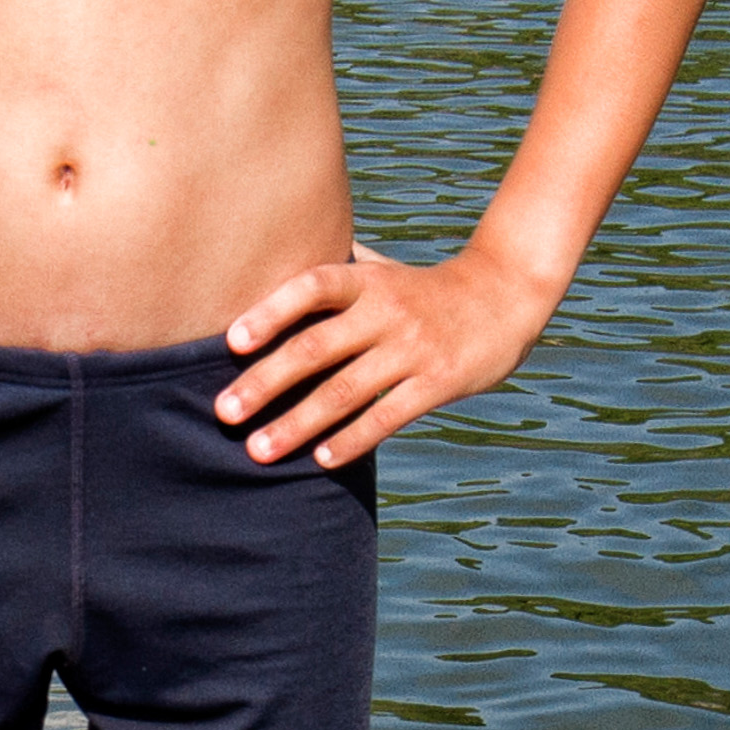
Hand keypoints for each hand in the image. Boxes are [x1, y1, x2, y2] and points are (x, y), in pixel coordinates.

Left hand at [215, 240, 554, 468]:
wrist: (505, 295)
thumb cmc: (422, 289)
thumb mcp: (381, 270)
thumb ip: (332, 275)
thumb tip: (263, 272)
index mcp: (367, 280)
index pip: (312, 287)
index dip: (271, 312)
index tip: (231, 341)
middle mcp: (386, 312)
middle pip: (316, 348)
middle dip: (266, 383)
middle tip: (224, 411)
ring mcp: (413, 349)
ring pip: (345, 392)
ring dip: (296, 424)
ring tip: (258, 449)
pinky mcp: (438, 382)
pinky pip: (387, 416)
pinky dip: (351, 439)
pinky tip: (320, 458)